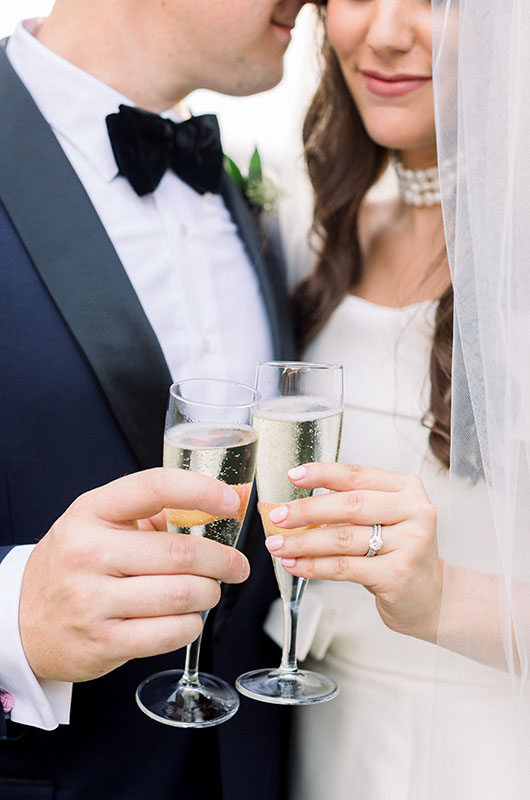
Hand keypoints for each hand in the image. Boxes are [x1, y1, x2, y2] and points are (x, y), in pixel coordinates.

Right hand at [19, 468, 248, 681]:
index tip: (229, 501)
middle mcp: (88, 552)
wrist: (23, 620)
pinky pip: (171, 633)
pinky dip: (192, 625)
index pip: (154, 487)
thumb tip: (215, 509)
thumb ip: (147, 512)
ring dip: (210, 593)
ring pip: (183, 595)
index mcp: (91, 512)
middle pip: (180, 552)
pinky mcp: (103, 642)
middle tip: (236, 565)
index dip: (200, 490)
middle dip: (222, 560)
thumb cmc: (74, 565)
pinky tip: (187, 617)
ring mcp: (92, 600)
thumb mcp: (96, 523)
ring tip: (209, 591)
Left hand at [263, 463, 443, 642]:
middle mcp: (414, 512)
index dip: (323, 473)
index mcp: (407, 489)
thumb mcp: (383, 520)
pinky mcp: (398, 575)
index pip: (358, 475)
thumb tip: (295, 506)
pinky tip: (295, 564)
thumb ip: (350, 507)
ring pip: (343, 538)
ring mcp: (410, 544)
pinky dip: (314, 566)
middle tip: (278, 515)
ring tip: (278, 545)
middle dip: (307, 510)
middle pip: (350, 505)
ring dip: (304, 541)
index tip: (294, 475)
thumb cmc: (400, 553)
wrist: (432, 598)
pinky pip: (345, 567)